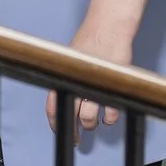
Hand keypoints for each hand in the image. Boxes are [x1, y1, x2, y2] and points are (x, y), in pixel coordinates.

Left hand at [48, 14, 134, 138]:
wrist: (108, 27)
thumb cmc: (90, 40)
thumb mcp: (71, 59)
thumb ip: (67, 79)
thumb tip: (64, 99)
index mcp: (64, 76)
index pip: (53, 107)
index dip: (55, 123)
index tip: (60, 131)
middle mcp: (78, 82)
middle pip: (72, 116)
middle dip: (74, 131)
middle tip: (77, 137)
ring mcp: (95, 85)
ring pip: (90, 118)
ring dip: (92, 123)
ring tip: (95, 121)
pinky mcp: (112, 85)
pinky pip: (111, 112)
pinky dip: (110, 117)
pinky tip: (109, 115)